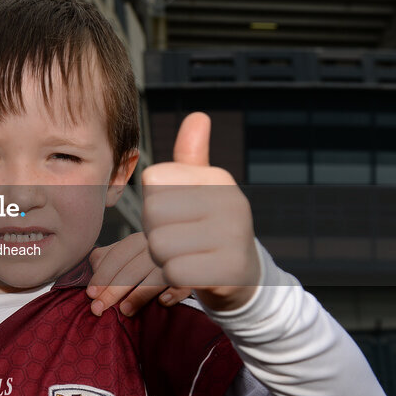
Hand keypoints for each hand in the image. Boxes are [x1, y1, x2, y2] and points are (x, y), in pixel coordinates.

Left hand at [86, 233, 189, 316]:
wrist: (191, 264)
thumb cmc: (148, 263)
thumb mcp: (127, 257)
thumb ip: (107, 258)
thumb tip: (92, 268)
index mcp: (138, 240)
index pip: (117, 255)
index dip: (102, 275)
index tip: (90, 294)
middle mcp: (158, 247)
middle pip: (133, 268)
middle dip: (113, 290)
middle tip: (99, 308)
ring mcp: (177, 260)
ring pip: (157, 276)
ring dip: (139, 294)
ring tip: (124, 311)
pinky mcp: (195, 275)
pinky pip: (185, 283)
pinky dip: (174, 293)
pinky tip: (163, 302)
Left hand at [141, 112, 259, 311]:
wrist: (242, 279)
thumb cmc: (207, 229)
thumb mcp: (201, 190)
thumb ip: (191, 156)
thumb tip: (198, 116)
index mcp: (217, 177)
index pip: (153, 179)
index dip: (153, 202)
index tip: (175, 214)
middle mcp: (232, 200)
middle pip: (153, 213)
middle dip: (155, 233)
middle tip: (179, 240)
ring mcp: (235, 235)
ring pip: (160, 245)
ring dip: (163, 258)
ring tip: (186, 256)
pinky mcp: (231, 270)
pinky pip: (174, 272)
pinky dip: (174, 278)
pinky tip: (194, 274)